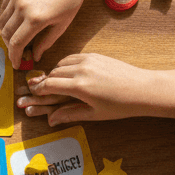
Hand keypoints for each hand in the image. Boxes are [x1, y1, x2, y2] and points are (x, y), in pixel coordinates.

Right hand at [0, 0, 89, 67]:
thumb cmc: (70, 1)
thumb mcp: (61, 26)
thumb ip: (45, 43)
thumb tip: (35, 57)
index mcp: (35, 19)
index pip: (16, 44)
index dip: (14, 57)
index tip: (16, 64)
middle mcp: (22, 7)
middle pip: (5, 34)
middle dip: (10, 46)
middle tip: (18, 50)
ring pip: (2, 22)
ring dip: (7, 32)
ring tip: (18, 35)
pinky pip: (4, 9)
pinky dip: (7, 18)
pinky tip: (18, 20)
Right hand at [15, 53, 157, 125]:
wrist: (143, 89)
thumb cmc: (121, 105)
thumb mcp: (94, 114)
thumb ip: (70, 114)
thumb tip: (50, 120)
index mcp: (80, 86)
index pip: (49, 85)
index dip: (38, 91)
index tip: (31, 95)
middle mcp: (81, 70)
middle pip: (53, 74)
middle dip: (44, 82)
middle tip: (37, 90)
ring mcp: (88, 60)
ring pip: (61, 64)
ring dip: (54, 73)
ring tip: (52, 83)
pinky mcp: (94, 55)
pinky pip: (72, 58)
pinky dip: (65, 66)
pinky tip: (66, 73)